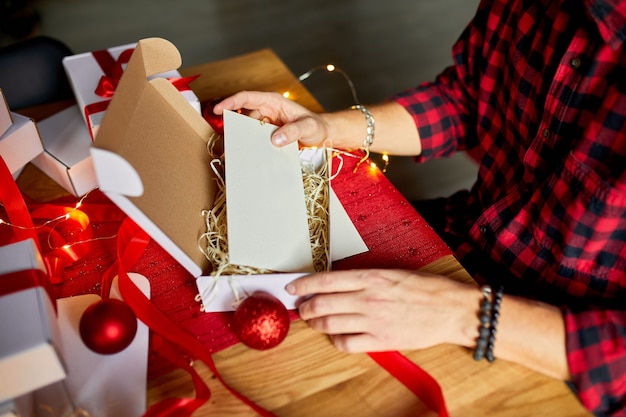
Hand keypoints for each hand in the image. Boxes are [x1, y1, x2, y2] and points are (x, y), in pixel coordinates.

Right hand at [213, 91, 329, 147]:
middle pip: (243, 115)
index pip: (247, 98)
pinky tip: (251, 155)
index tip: (218, 109)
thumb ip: (293, 131)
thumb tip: (274, 139)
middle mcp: (267, 110)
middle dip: (234, 125)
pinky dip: (251, 146)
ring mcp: (266, 124)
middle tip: (230, 139)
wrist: (323, 136)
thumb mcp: (308, 127)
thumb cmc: (317, 126)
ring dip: (243, 138)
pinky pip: (255, 139)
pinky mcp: (267, 136)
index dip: (230, 102)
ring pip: (247, 129)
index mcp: (273, 102)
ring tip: (240, 149)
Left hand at [285, 269, 480, 352]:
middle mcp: (368, 297)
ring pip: (330, 323)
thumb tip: (337, 284)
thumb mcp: (393, 272)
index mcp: (371, 276)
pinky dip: (335, 340)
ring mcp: (373, 320)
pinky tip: (336, 336)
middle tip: (301, 308)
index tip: (292, 287)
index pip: (326, 280)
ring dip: (316, 324)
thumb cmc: (427, 288)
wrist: (452, 309)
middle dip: (305, 307)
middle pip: (321, 303)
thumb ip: (365, 278)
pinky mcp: (381, 340)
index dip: (303, 284)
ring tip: (314, 322)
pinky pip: (346, 343)